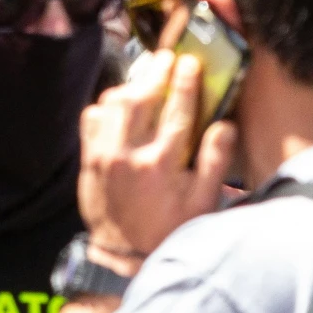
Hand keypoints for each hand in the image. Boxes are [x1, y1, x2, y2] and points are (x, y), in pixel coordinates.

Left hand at [76, 50, 234, 266]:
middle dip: (155, 73)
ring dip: (131, 85)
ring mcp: (103, 154)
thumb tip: (225, 125)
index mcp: (160, 165)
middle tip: (167, 58)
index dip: (184, 82)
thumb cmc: (169, 228)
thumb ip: (214, 162)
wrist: (123, 254)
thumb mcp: (202, 204)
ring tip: (148, 76)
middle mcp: (127, 155)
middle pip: (139, 98)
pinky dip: (106, 104)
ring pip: (113, 104)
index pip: (176, 112)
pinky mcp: (88, 158)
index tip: (190, 62)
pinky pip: (92, 117)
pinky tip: (121, 102)